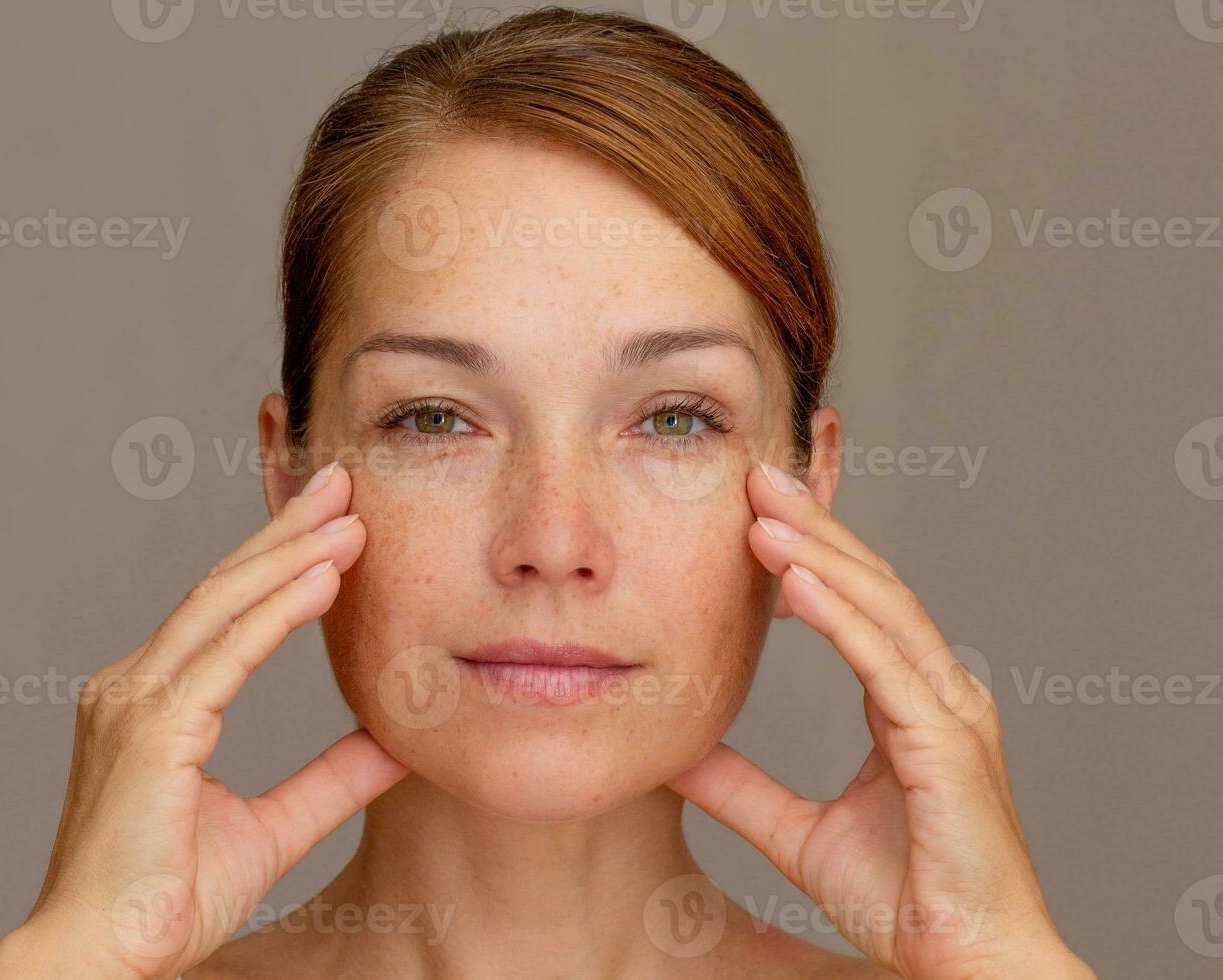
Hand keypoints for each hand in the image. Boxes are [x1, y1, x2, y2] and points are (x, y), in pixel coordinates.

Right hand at [0, 460, 406, 979]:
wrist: (104, 958)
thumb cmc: (165, 900)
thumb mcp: (273, 829)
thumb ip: (330, 782)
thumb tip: (395, 744)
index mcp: (151, 699)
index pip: (224, 609)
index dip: (279, 559)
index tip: (334, 521)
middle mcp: (132, 685)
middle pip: (222, 587)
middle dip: (286, 529)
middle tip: (343, 480)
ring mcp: (131, 700)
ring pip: (222, 605)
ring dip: (291, 554)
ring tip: (351, 514)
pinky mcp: (147, 729)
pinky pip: (225, 655)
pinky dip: (277, 612)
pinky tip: (325, 578)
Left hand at [668, 460, 1091, 979]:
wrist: (963, 965)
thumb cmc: (905, 902)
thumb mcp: (797, 834)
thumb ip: (742, 789)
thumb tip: (678, 755)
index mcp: (911, 703)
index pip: (858, 605)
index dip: (812, 552)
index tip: (755, 508)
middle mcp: (937, 693)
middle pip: (871, 587)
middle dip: (814, 527)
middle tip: (757, 474)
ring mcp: (950, 713)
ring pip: (881, 611)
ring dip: (821, 556)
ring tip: (762, 511)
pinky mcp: (949, 744)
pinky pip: (888, 667)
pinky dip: (843, 621)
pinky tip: (796, 582)